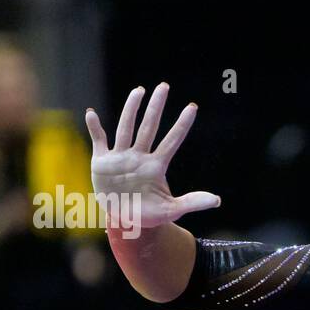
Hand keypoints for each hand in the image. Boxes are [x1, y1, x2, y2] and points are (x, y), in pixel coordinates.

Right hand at [84, 83, 219, 231]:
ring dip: (131, 109)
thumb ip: (192, 202)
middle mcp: (139, 156)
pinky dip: (94, 128)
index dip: (182, 124)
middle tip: (164, 86)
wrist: (126, 223)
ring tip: (138, 91)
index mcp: (156, 166)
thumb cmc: (151, 215)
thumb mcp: (172, 210)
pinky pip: (99, 141)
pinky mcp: (102, 162)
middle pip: (149, 127)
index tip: (193, 107)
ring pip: (126, 128)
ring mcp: (121, 157)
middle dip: (156, 107)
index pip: (172, 141)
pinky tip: (91, 113)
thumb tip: (217, 200)